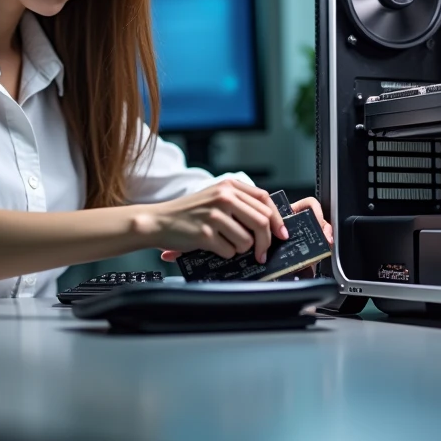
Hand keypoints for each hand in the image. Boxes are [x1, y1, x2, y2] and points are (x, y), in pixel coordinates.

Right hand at [160, 193, 334, 263]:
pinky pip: (230, 251)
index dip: (277, 219)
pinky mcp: (205, 233)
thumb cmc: (188, 212)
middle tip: (261, 253)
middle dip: (265, 242)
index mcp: (228, 186)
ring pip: (247, 240)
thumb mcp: (215, 197)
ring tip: (225, 243)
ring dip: (240, 249)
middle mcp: (223, 197)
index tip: (281, 234)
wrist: (159, 221)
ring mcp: (214, 215)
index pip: (264, 200)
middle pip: (261, 222)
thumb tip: (271, 223)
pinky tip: (212, 246)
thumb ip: (240, 203)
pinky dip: (224, 254)